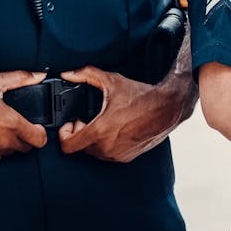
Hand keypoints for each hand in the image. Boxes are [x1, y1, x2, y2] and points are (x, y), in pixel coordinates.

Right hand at [0, 70, 48, 161]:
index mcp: (11, 123)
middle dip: (27, 139)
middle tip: (22, 128)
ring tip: (5, 130)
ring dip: (12, 144)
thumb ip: (20, 78)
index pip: (38, 139)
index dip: (41, 133)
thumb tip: (37, 76)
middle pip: (26, 148)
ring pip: (11, 153)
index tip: (38, 128)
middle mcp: (3, 139)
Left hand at [56, 64, 196, 162]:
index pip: (68, 146)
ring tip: (100, 123)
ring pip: (94, 152)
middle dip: (79, 133)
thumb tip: (68, 73)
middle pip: (80, 148)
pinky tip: (112, 129)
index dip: (64, 134)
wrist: (167, 108)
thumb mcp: (111, 80)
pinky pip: (107, 155)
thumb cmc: (141, 96)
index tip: (70, 123)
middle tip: (85, 119)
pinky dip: (105, 144)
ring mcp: (117, 154)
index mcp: (100, 131)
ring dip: (92, 140)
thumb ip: (86, 74)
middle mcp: (107, 147)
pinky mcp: (127, 157)